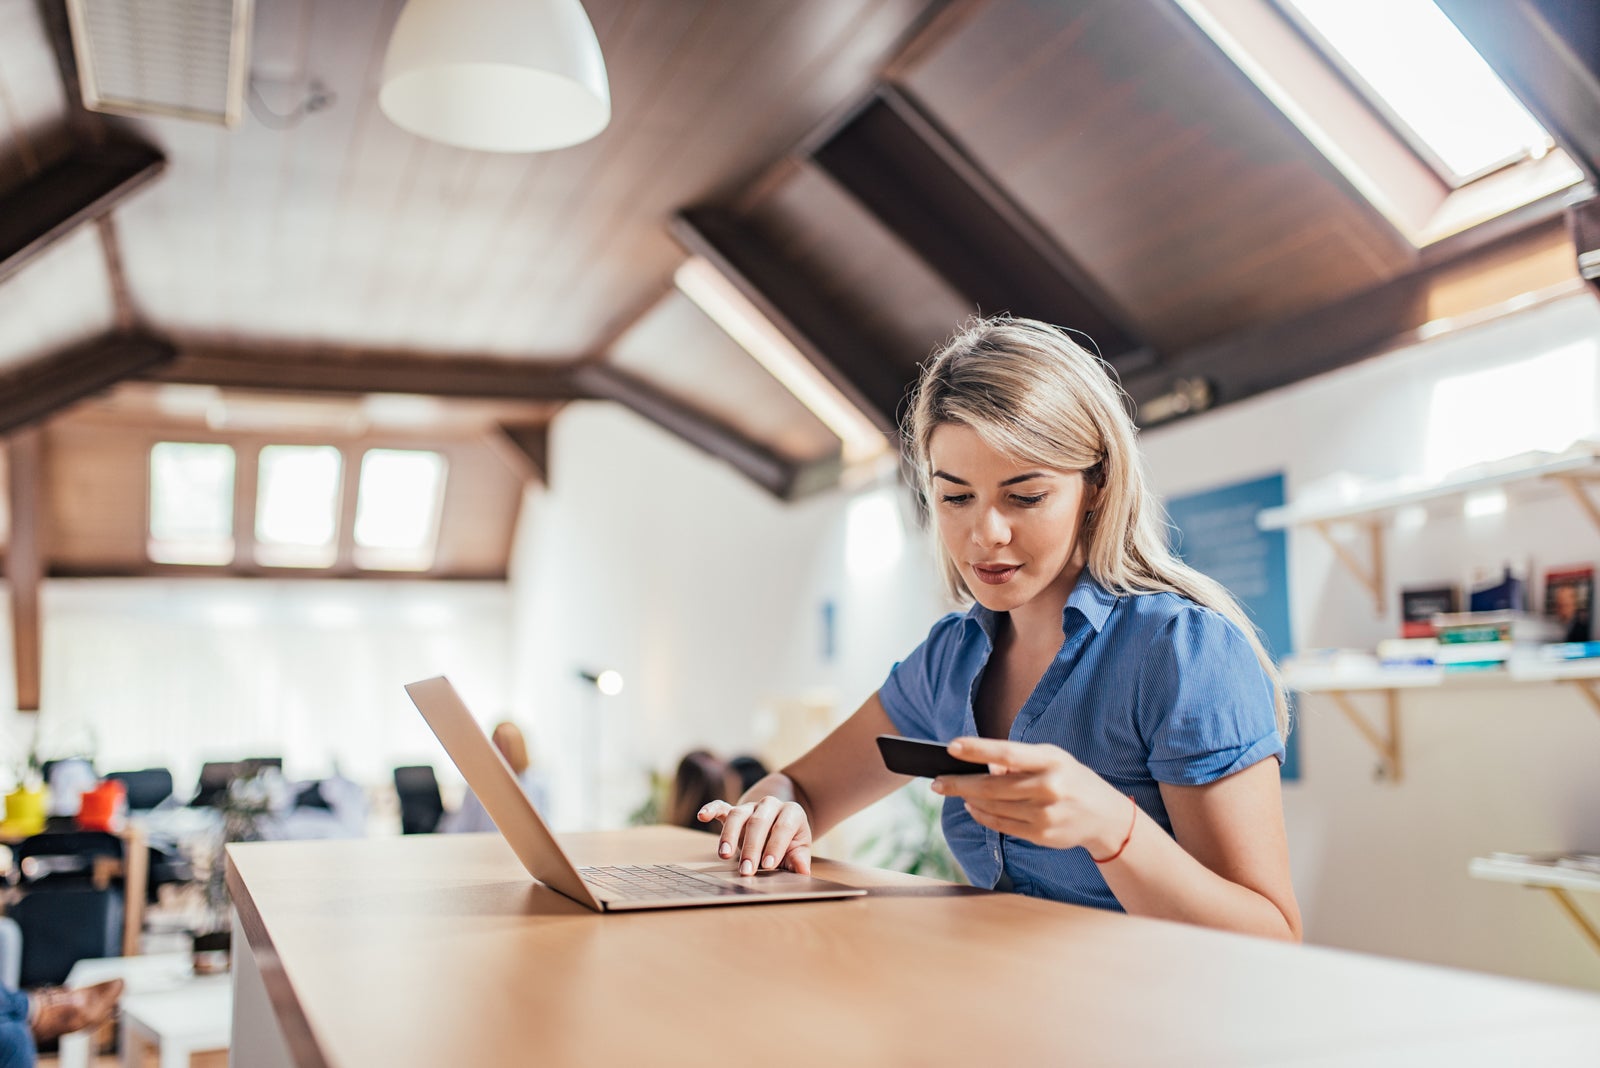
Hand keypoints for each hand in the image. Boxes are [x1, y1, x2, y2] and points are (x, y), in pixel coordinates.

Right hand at [697, 796, 812, 874]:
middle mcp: (770, 805)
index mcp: (791, 812)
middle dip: (752, 847)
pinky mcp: (733, 810)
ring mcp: (750, 806)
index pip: (783, 827)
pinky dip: (711, 809)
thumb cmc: (789, 842)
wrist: (779, 827)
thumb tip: (803, 872)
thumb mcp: (798, 850)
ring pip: (738, 815)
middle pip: (759, 822)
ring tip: (725, 855)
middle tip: (746, 870)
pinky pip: (721, 806)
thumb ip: (799, 859)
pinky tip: (702, 816)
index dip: (776, 845)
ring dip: (730, 835)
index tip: (768, 865)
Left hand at [931, 738, 1127, 854]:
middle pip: (993, 786)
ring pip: (993, 807)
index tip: (952, 747)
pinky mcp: (1041, 835)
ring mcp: (1045, 814)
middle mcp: (1049, 788)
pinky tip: (972, 807)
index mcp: (1052, 761)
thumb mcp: (1053, 759)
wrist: (1105, 817)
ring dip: (968, 799)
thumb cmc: (1071, 779)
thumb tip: (982, 765)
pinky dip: (982, 815)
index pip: (1008, 753)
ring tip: (953, 790)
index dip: (978, 750)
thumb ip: (1019, 760)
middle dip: (959, 784)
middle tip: (936, 781)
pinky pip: (1001, 825)